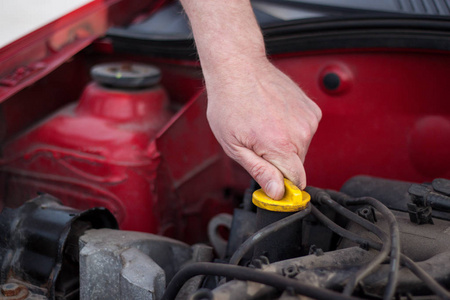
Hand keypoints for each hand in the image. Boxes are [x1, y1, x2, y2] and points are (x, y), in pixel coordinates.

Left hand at [205, 58, 321, 198]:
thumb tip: (278, 192)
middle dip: (278, 161)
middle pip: (297, 165)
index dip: (282, 185)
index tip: (271, 181)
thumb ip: (259, 171)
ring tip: (264, 124)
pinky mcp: (312, 109)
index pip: (296, 182)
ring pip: (301, 147)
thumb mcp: (234, 145)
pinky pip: (305, 131)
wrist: (239, 68)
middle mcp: (300, 132)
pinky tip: (275, 116)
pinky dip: (292, 128)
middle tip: (258, 142)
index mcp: (280, 145)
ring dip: (285, 143)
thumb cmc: (230, 103)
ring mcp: (308, 119)